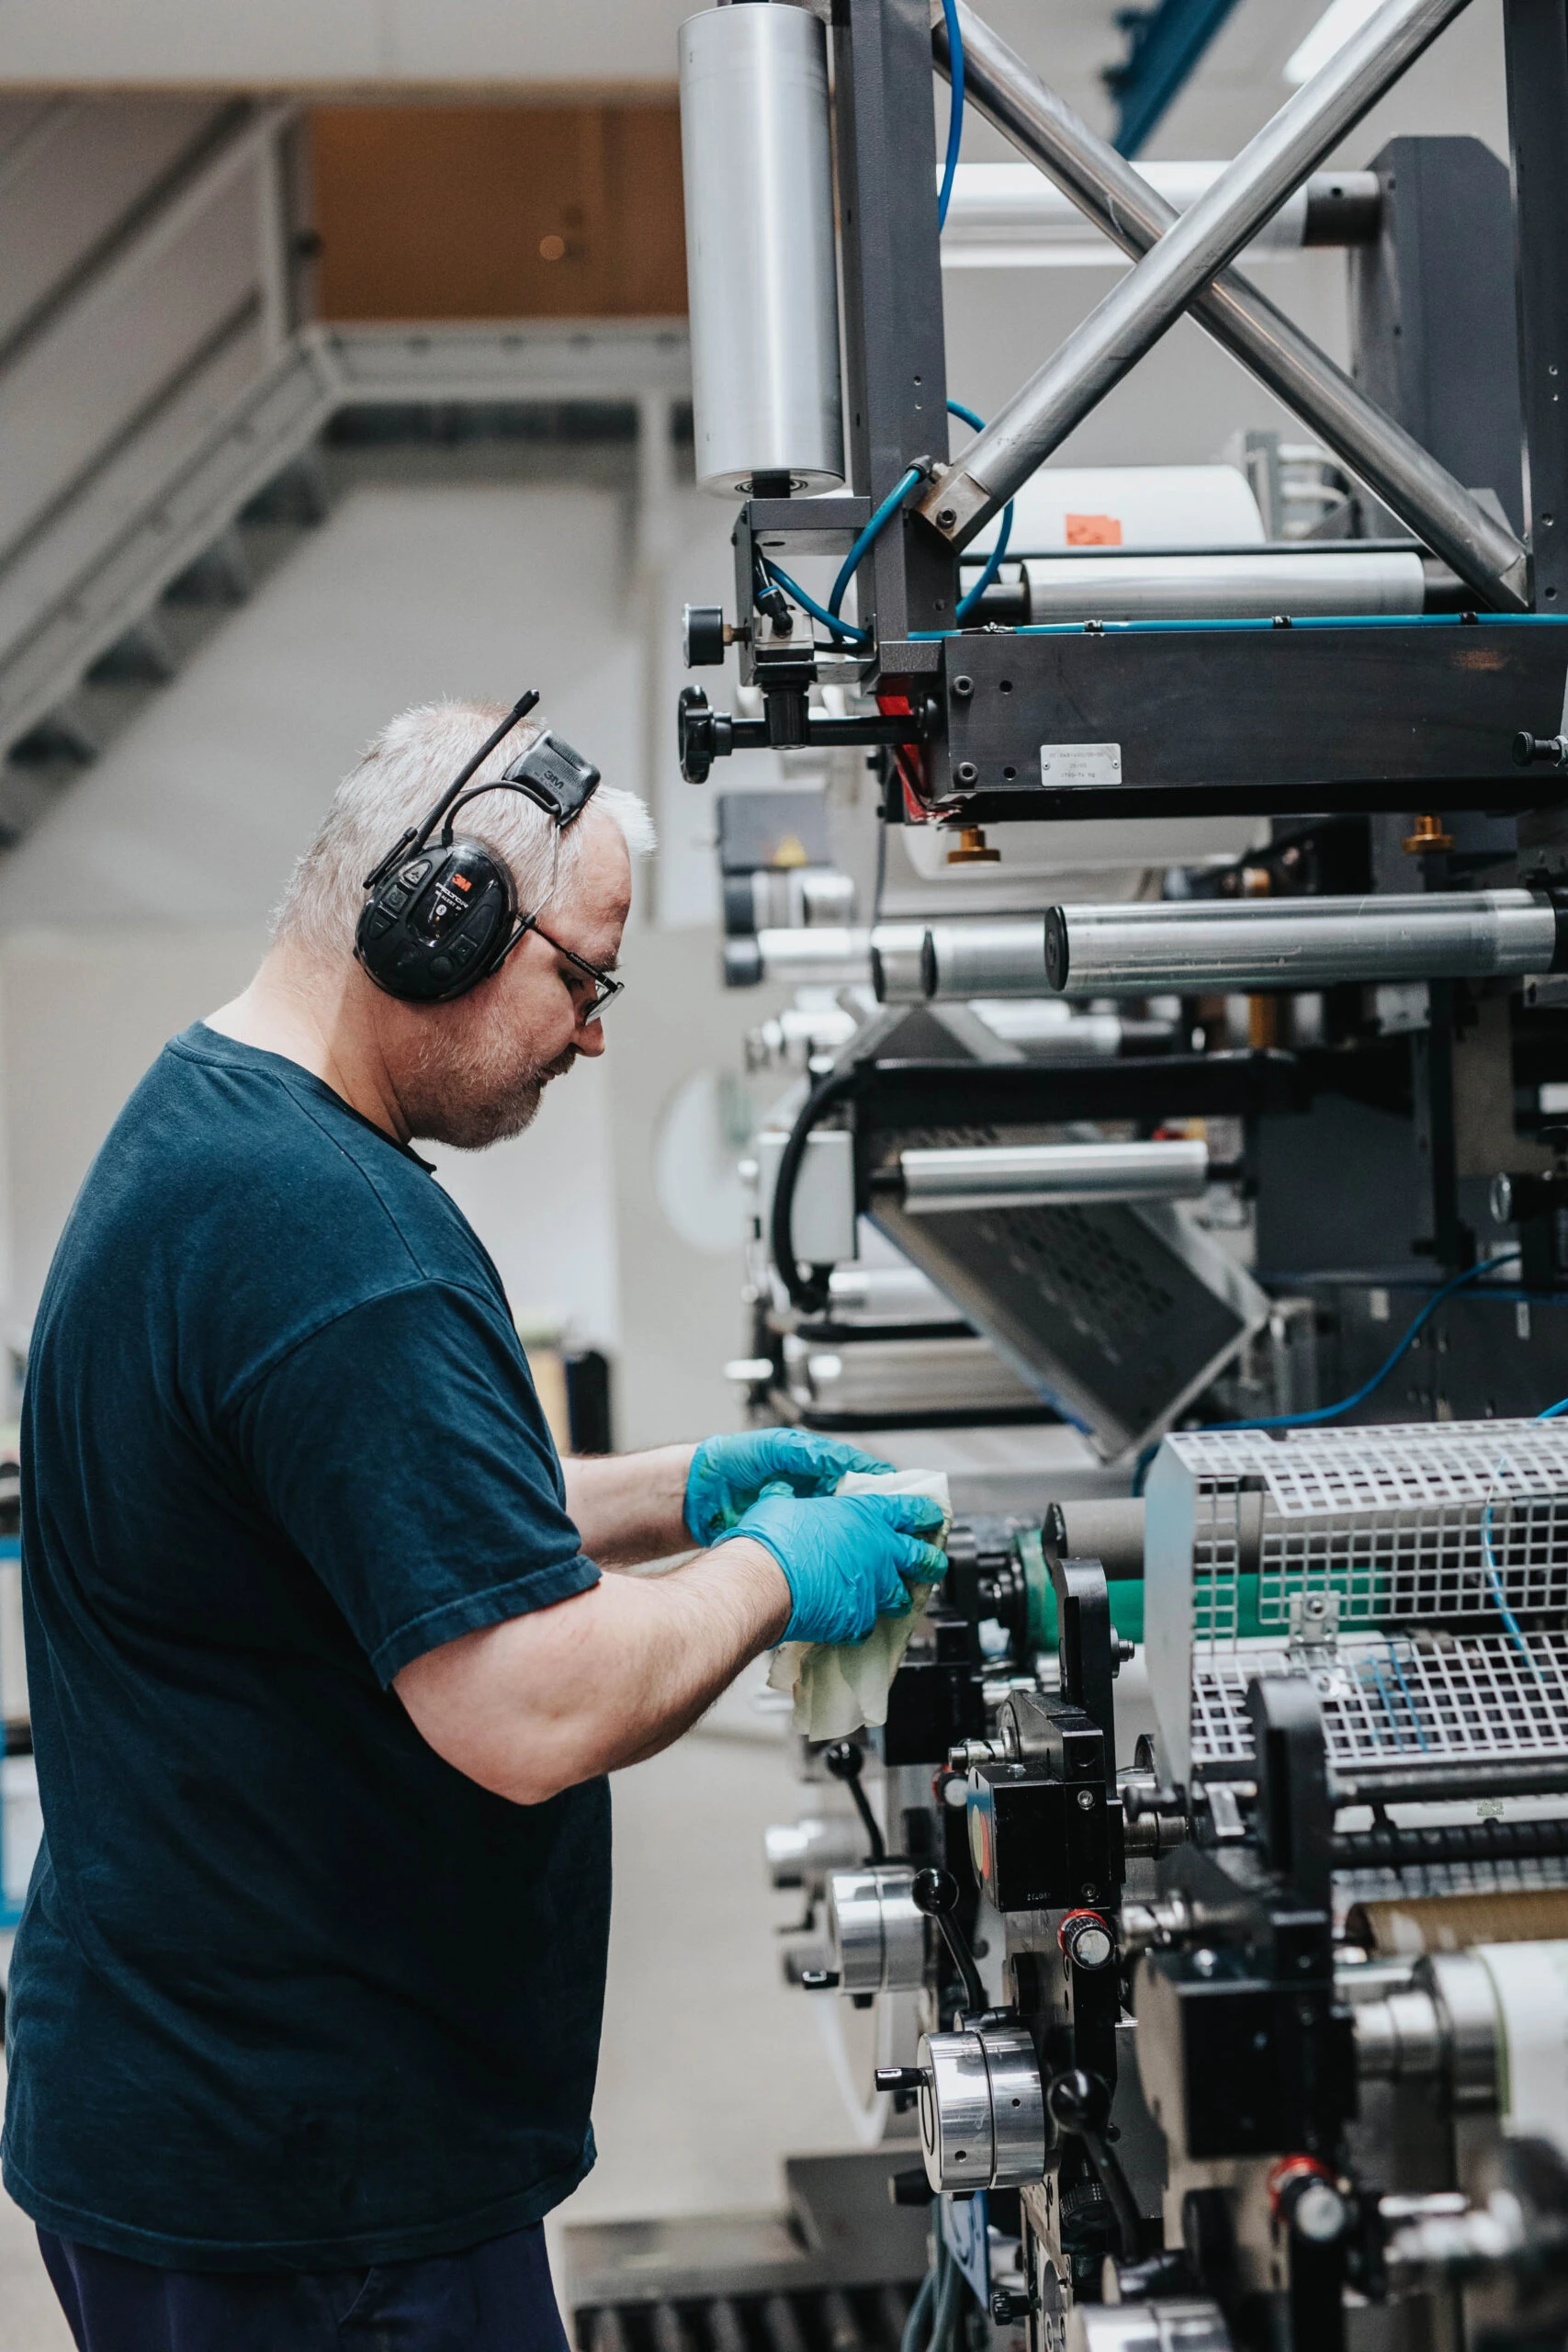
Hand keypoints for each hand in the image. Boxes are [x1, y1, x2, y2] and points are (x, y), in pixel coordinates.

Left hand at [684, 1428, 893, 1546]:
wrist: (697, 1493)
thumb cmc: (732, 1460)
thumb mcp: (775, 1448)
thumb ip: (810, 1453)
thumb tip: (845, 1462)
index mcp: (814, 1462)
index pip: (859, 1471)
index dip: (883, 1485)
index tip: (907, 1498)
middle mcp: (813, 1487)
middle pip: (857, 1502)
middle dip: (879, 1516)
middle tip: (902, 1530)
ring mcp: (802, 1512)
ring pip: (841, 1526)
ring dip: (860, 1537)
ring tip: (881, 1550)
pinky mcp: (789, 1534)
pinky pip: (820, 1543)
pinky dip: (835, 1552)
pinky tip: (846, 1563)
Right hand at [724, 1486, 947, 1645]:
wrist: (765, 1582)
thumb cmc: (773, 1539)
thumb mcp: (781, 1503)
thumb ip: (791, 1498)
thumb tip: (779, 1490)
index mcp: (865, 1516)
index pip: (911, 1510)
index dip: (926, 1513)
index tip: (934, 1517)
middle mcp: (878, 1553)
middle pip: (922, 1558)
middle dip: (932, 1561)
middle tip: (933, 1563)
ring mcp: (872, 1590)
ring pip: (901, 1597)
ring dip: (899, 1596)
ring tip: (894, 1599)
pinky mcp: (858, 1621)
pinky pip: (868, 1625)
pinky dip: (861, 1623)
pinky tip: (851, 1622)